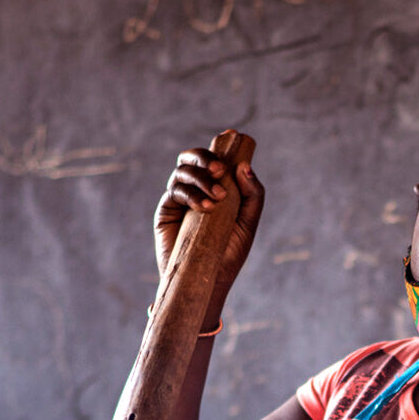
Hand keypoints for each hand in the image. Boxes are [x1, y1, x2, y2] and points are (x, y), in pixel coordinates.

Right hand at [153, 130, 263, 325]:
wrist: (208, 282)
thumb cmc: (228, 254)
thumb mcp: (247, 225)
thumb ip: (252, 196)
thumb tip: (244, 166)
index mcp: (215, 188)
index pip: (214, 159)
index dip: (220, 146)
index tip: (233, 137)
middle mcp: (195, 189)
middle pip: (192, 157)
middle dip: (206, 157)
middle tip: (221, 170)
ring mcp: (180, 199)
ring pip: (182, 170)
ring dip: (201, 178)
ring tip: (217, 198)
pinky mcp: (166, 211)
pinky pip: (175, 191)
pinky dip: (191, 194)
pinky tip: (205, 208)